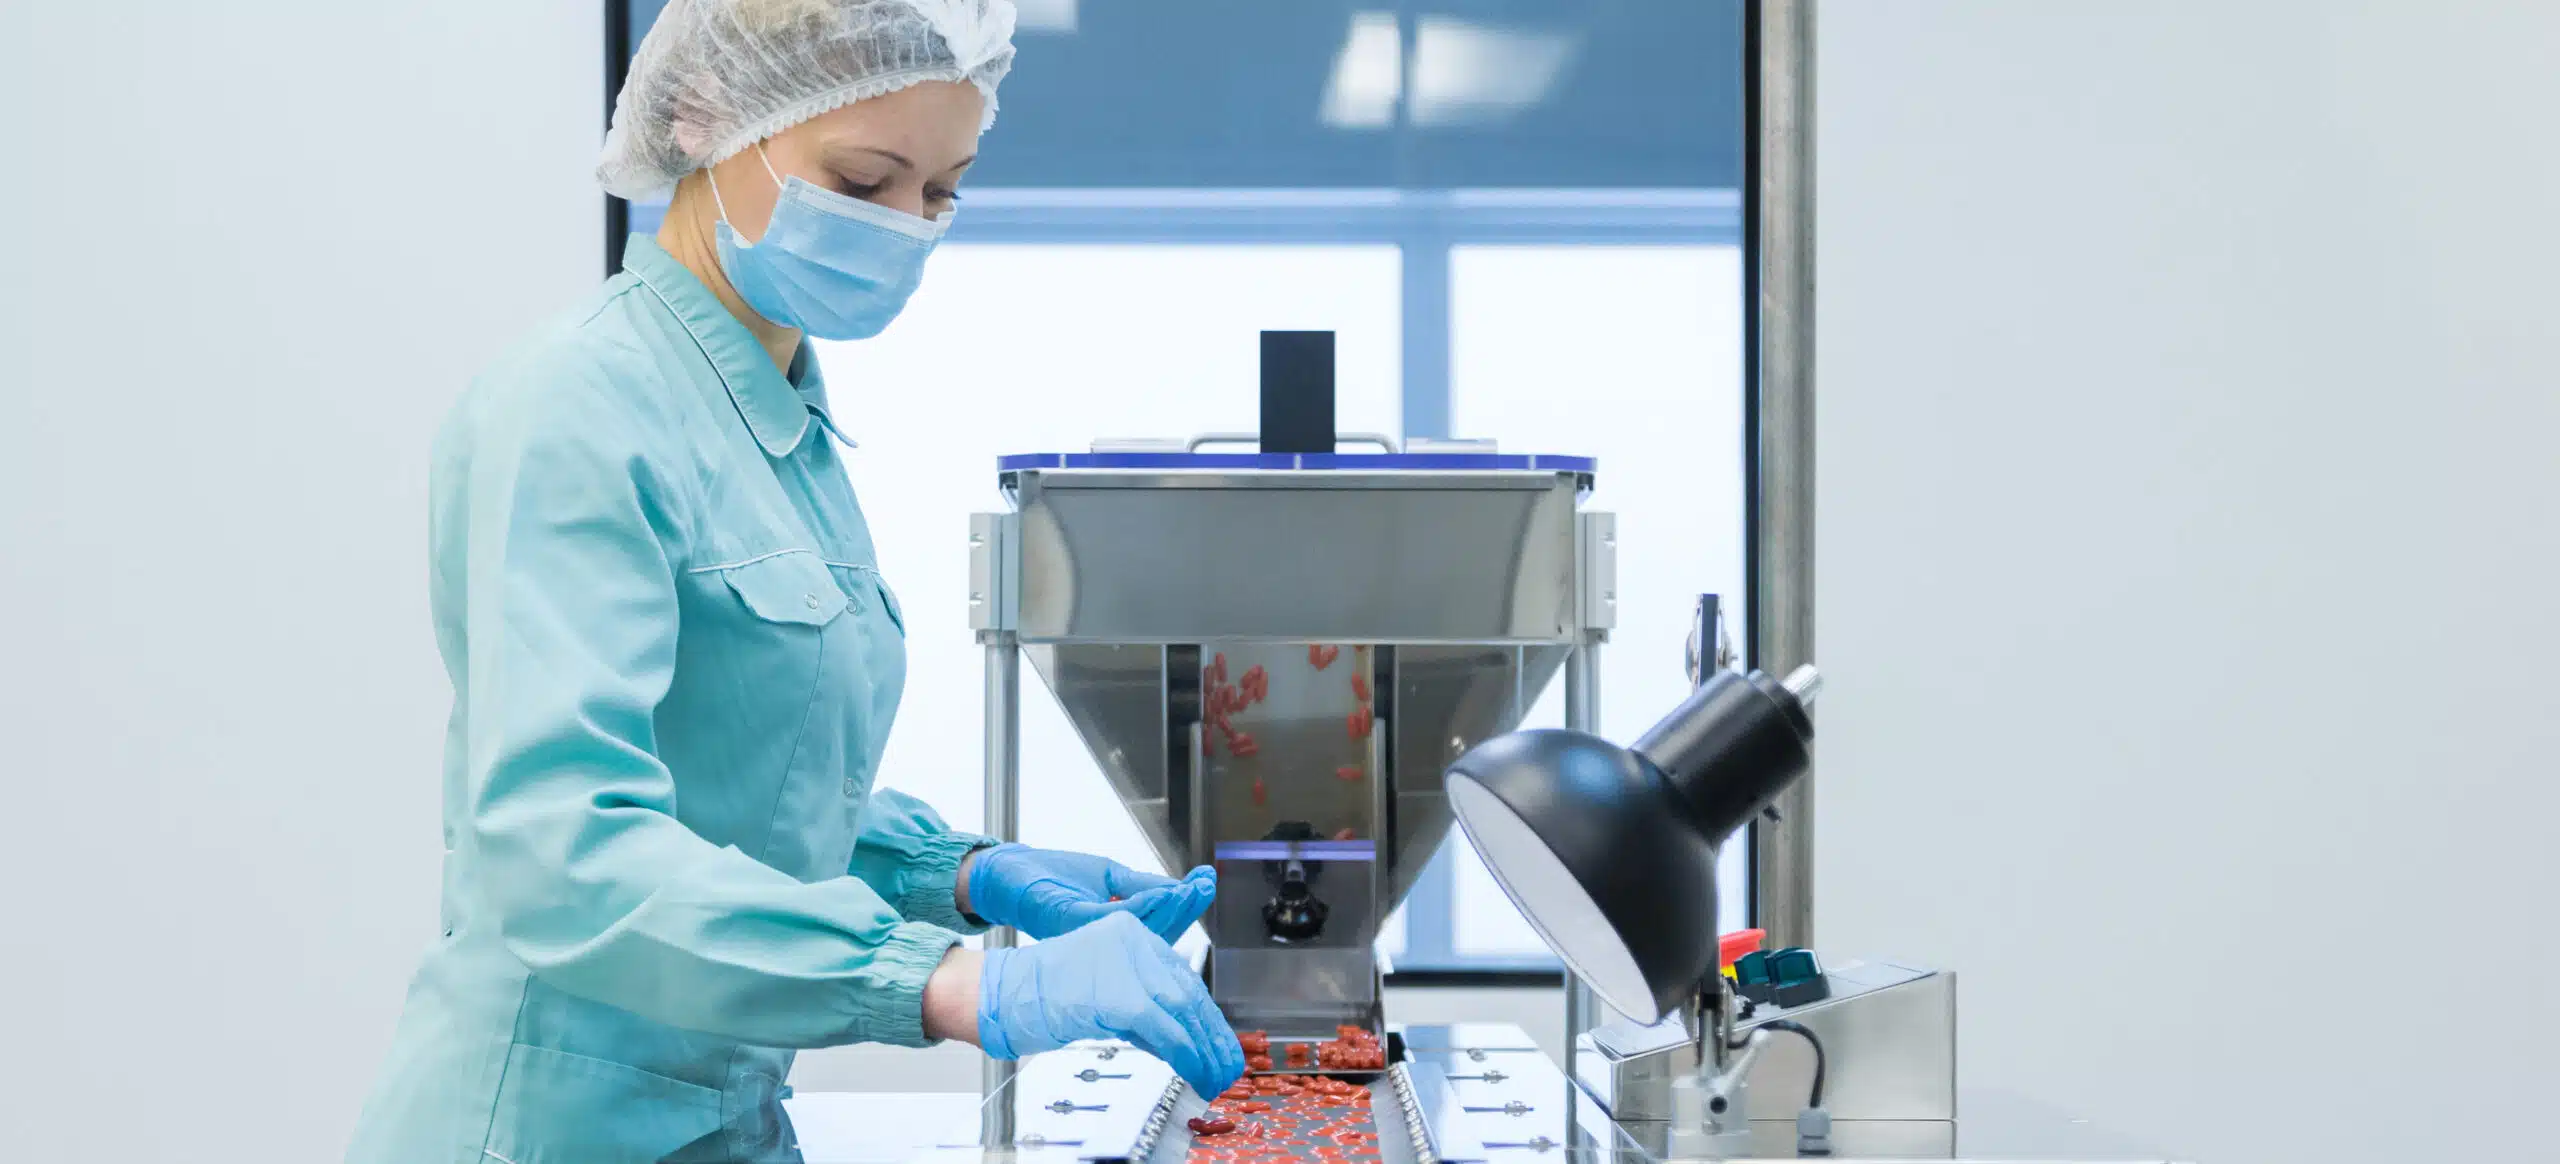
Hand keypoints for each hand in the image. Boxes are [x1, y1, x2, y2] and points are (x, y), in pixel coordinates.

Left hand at [967, 844, 1215, 941]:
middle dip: (1186, 906)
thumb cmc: (1050, 876)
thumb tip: (1179, 890)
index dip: (1186, 905)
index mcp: (1113, 928)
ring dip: (1171, 906)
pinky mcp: (1071, 918)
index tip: (1208, 881)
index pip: (1160, 922)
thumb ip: (1141, 885)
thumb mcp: (1106, 876)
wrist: (1005, 876)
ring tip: (1192, 888)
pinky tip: (1163, 892)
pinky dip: (1142, 904)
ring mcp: (1088, 932)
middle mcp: (1103, 937)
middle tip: (1207, 884)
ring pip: (1141, 925)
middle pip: (1158, 929)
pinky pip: (1113, 916)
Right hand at [977, 912, 1246, 1095]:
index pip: (1181, 977)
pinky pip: (1163, 1027)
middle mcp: (1134, 940)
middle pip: (1188, 991)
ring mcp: (1125, 963)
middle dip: (1212, 1034)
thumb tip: (1180, 1042)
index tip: (1219, 1043)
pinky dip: (1184, 1053)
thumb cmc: (1042, 998)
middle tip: (1227, 1065)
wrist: (1000, 993)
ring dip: (1204, 1050)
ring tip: (1214, 1077)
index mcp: (1132, 935)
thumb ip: (1141, 1011)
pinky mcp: (1117, 992)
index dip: (1205, 1016)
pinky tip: (1193, 1070)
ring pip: (1182, 1009)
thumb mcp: (1102, 997)